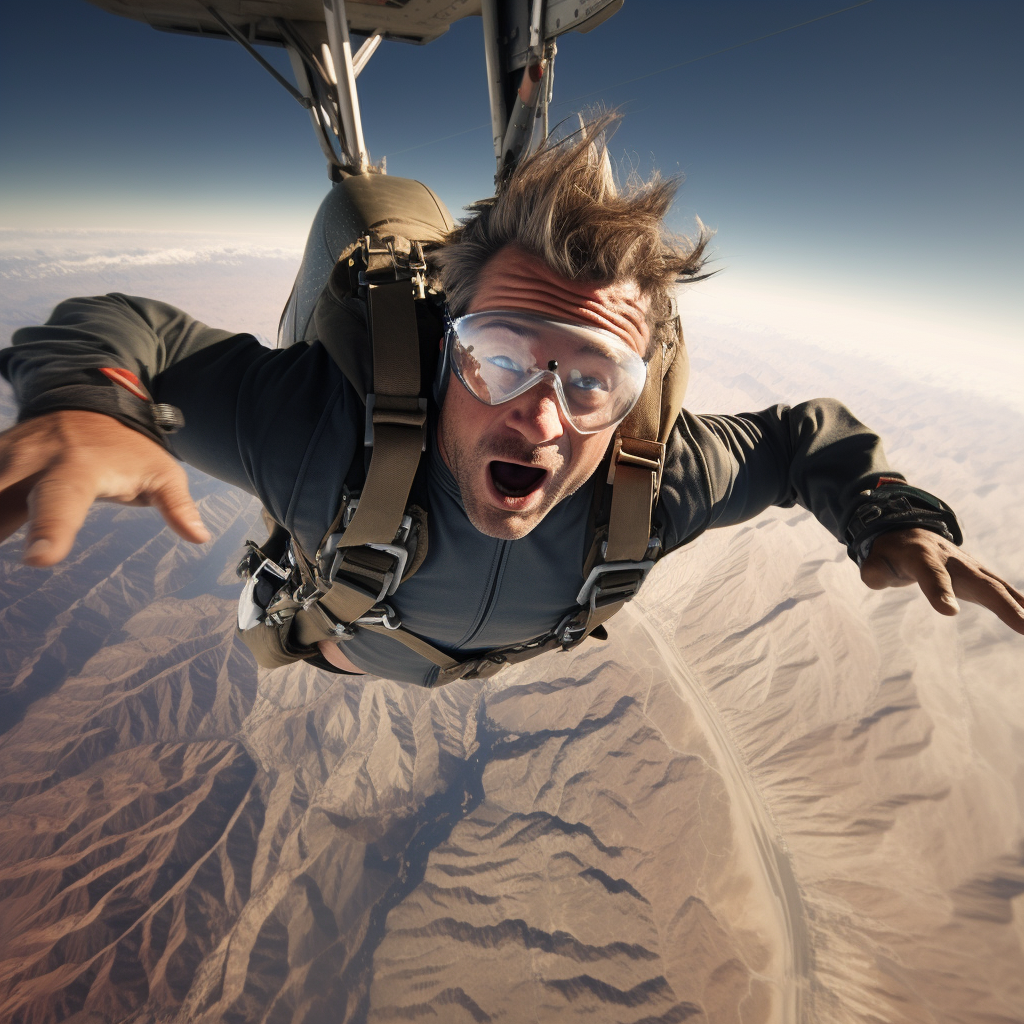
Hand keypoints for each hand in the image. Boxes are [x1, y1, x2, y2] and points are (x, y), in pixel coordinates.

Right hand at [0, 410, 209, 566]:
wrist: (87, 399)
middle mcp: (30, 461)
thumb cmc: (128, 447)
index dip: (51, 529)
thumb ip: (176, 504)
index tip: (38, 559)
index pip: (61, 501)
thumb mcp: (161, 471)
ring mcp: (2, 460)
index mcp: (76, 466)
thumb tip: (200, 536)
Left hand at [861, 527, 1023, 633]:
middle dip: (1002, 604)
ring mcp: (971, 567)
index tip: (950, 612)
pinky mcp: (981, 576)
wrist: (911, 534)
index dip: (940, 592)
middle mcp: (953, 559)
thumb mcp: (875, 560)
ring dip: (1021, 606)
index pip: (931, 575)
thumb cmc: (891, 553)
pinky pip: (1004, 590)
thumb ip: (874, 571)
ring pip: (998, 586)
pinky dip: (1023, 603)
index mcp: (923, 556)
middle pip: (979, 582)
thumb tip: (876, 578)